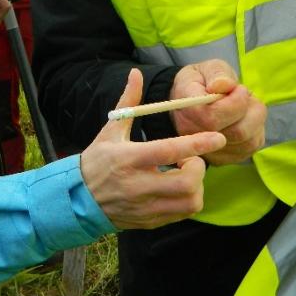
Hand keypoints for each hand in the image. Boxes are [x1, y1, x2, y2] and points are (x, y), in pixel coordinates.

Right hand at [80, 69, 226, 229]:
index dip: (196, 143)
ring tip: (183, 174)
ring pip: (189, 202)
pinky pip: (182, 214)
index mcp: (128, 158)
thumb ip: (128, 101)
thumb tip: (136, 73)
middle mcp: (138, 186)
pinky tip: (176, 188)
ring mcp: (145, 207)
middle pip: (186, 183)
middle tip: (189, 160)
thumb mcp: (110, 129)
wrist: (78, 199)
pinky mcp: (150, 222)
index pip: (169, 151)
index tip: (218, 137)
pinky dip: (187, 199)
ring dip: (196, 186)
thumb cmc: (97, 160)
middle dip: (198, 168)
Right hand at [169, 59, 265, 164]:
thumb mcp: (207, 68)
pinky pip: (251, 147)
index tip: (238, 87)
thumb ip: (217, 74)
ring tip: (245, 105)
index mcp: (187, 110)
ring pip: (247, 141)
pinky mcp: (225, 158)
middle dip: (249, 109)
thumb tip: (224, 85)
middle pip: (236, 132)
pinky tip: (246, 118)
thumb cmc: (201, 82)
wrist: (191, 99)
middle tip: (244, 94)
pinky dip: (256, 130)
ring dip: (255, 120)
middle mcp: (194, 137)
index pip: (214, 117)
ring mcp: (210, 151)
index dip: (234, 102)